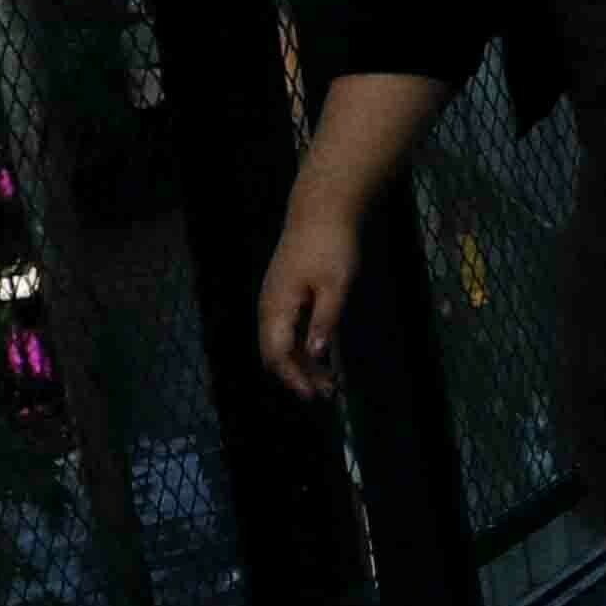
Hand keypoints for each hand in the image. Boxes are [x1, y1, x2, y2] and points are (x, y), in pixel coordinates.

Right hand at [256, 210, 358, 400]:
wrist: (321, 210)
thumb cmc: (331, 246)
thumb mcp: (335, 285)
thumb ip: (325, 320)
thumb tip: (315, 354)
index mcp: (276, 306)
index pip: (276, 353)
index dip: (293, 377)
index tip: (312, 395)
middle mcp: (269, 307)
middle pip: (277, 352)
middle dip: (298, 375)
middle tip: (326, 394)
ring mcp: (276, 300)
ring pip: (284, 342)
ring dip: (304, 362)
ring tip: (330, 382)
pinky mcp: (286, 294)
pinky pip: (290, 328)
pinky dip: (305, 345)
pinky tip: (325, 357)